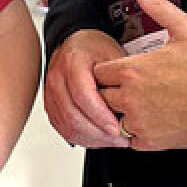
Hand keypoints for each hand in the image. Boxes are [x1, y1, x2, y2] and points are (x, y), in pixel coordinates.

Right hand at [45, 29, 131, 148]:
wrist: (76, 45)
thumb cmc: (93, 48)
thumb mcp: (112, 54)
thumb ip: (120, 77)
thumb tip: (135, 103)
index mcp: (72, 62)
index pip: (82, 95)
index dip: (100, 115)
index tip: (116, 128)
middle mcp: (57, 78)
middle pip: (72, 115)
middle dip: (98, 133)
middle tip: (120, 139)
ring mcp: (50, 93)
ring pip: (67, 126)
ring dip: (91, 139)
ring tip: (113, 141)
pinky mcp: (51, 106)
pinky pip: (63, 128)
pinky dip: (81, 138)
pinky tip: (98, 139)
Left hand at [94, 0, 186, 150]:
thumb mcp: (184, 27)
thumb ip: (156, 7)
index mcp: (133, 70)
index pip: (99, 72)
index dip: (108, 70)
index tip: (119, 70)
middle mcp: (131, 97)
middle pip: (102, 96)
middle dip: (111, 91)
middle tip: (129, 87)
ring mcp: (140, 121)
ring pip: (114, 118)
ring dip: (122, 112)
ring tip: (141, 103)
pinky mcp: (151, 141)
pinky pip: (130, 139)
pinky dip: (136, 132)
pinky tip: (150, 120)